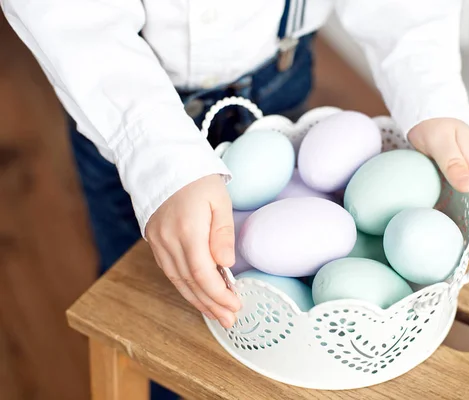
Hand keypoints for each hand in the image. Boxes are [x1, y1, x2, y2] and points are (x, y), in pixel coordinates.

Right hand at [145, 174, 240, 327]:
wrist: (164, 162)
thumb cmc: (198, 180)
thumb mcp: (219, 200)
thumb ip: (223, 233)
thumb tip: (226, 264)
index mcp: (187, 229)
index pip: (202, 273)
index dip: (218, 294)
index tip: (234, 305)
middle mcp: (168, 240)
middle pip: (189, 282)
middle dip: (210, 304)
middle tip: (228, 320)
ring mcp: (158, 241)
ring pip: (177, 280)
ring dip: (197, 300)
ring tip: (216, 314)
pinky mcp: (154, 240)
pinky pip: (170, 270)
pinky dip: (185, 286)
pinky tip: (198, 294)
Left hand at [407, 118, 468, 247]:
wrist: (429, 112)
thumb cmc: (435, 124)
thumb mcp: (442, 140)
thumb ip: (453, 162)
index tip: (468, 247)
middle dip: (468, 234)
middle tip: (458, 260)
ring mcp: (460, 180)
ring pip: (461, 210)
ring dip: (456, 229)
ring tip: (447, 252)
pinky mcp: (448, 181)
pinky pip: (449, 203)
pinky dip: (444, 218)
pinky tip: (434, 232)